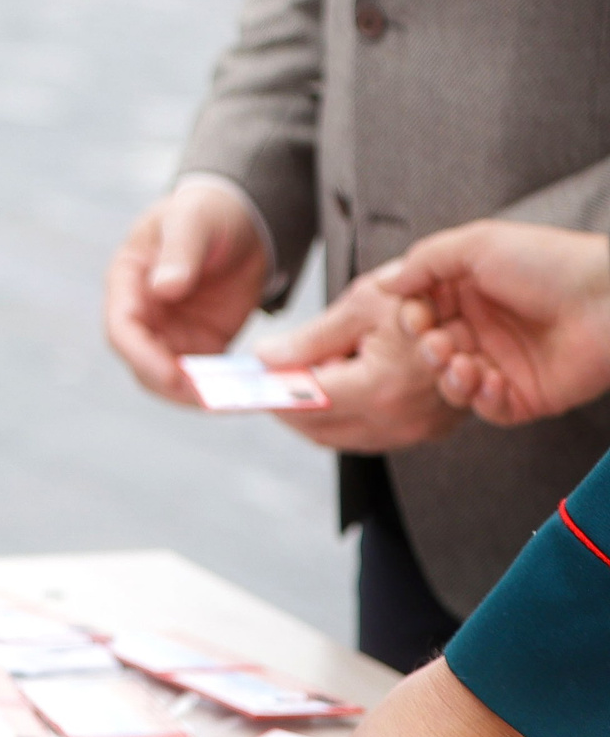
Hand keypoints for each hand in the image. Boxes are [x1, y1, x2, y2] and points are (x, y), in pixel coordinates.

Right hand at [104, 176, 272, 403]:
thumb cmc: (207, 212)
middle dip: (170, 385)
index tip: (171, 376)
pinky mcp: (201, 344)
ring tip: (232, 401)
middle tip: (209, 399)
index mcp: (129, 280)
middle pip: (141, 362)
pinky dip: (219, 390)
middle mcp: (144, 312)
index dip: (141, 356)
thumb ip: (179, 253)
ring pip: (169, 378)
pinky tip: (245, 393)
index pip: (122, 327)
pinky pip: (203, 377)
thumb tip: (163, 289)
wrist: (242, 221)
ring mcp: (170, 332)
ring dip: (195, 395)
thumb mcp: (194, 221)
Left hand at [258, 279, 465, 451]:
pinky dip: (345, 418)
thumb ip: (308, 340)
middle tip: (268, 383)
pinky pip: (373, 436)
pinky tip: (336, 390)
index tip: (251, 381)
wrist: (485, 307)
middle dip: (287, 408)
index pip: (306, 404)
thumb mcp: (359, 305)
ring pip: (344, 439)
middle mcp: (402, 419)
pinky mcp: (430, 430)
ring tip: (299, 382)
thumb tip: (267, 358)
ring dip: (315, 416)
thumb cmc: (424, 297)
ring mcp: (419, 430)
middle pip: (320, 430)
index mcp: (380, 387)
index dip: (272, 393)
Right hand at [376, 221, 609, 425]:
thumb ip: (424, 260)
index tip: (412, 317)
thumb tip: (387, 284)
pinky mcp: (526, 395)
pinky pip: (488, 409)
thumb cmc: (553, 264)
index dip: (410, 318)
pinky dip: (481, 399)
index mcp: (469, 291)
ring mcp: (504, 363)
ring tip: (463, 365)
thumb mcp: (477, 243)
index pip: (420, 311)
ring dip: (449, 377)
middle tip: (436, 344)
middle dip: (425, 350)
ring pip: (453, 383)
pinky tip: (491, 381)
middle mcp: (483, 328)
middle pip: (430, 349)